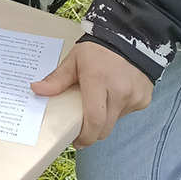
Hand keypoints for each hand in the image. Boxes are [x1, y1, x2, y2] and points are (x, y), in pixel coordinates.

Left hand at [31, 41, 152, 147]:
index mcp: (99, 81)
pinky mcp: (144, 99)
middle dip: (93, 132)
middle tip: (84, 127)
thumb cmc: (98, 49)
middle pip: (105, 128)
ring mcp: (135, 97)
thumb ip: (57, 79)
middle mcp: (120, 92)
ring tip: (100, 101)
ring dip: (106, 118)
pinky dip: (118, 109)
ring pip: (115, 121)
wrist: (130, 37)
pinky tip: (114, 94)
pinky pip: (127, 112)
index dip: (85, 136)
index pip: (94, 119)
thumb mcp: (74, 61)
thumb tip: (36, 90)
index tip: (77, 141)